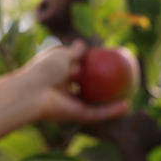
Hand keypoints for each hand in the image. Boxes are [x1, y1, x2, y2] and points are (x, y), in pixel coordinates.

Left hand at [0, 40, 130, 148]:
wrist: (31, 93)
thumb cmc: (43, 71)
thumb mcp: (60, 55)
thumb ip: (74, 51)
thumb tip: (84, 44)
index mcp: (58, 75)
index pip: (77, 69)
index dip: (90, 65)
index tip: (106, 60)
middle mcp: (65, 91)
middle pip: (87, 88)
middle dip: (101, 86)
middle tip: (120, 79)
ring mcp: (71, 104)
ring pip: (95, 105)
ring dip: (112, 103)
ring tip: (129, 96)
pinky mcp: (76, 116)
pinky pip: (97, 113)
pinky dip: (111, 111)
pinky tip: (126, 106)